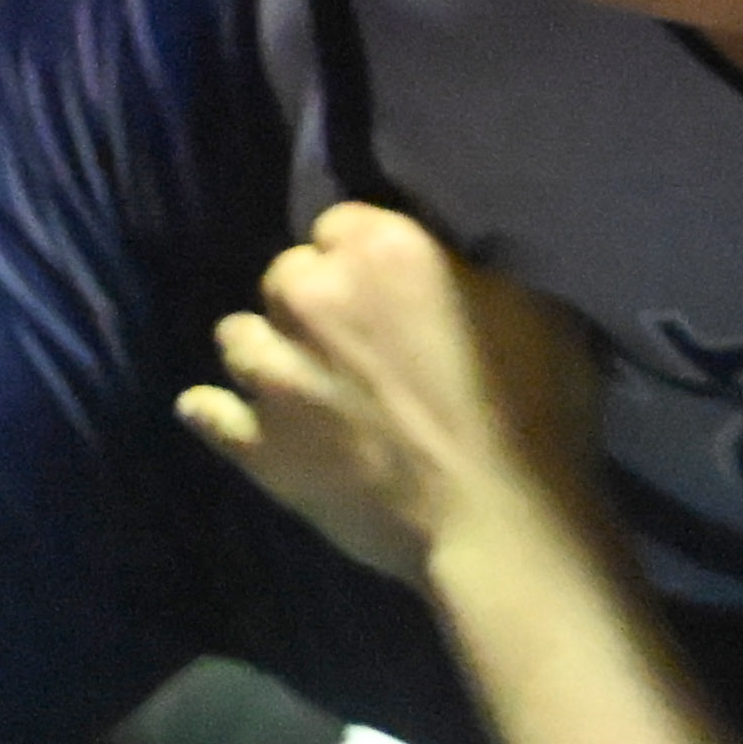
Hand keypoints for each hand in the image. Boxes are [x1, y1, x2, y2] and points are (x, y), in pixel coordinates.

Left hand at [177, 203, 604, 583]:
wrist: (498, 520)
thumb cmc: (536, 408)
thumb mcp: (533, 306)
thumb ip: (467, 271)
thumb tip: (447, 266)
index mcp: (379, 249)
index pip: (342, 222)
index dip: (368, 258)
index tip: (394, 291)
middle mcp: (309, 296)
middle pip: (287, 274)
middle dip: (316, 300)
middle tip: (357, 343)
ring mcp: (271, 372)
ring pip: (238, 335)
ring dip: (268, 350)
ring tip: (304, 381)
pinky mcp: (255, 443)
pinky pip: (206, 412)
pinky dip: (217, 412)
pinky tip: (232, 417)